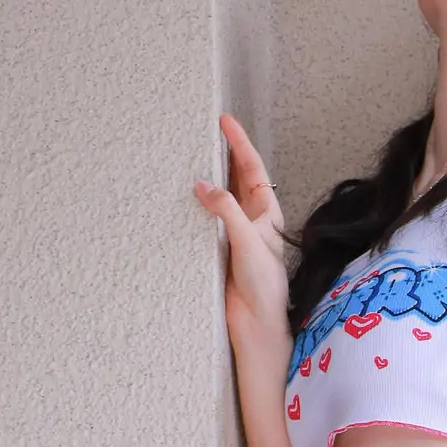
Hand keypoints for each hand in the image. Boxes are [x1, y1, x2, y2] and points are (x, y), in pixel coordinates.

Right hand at [194, 112, 289, 356]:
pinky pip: (204, 221)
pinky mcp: (216, 250)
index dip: (240, 144)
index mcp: (266, 213)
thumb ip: (227, 211)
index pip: (252, 169)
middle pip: (235, 179)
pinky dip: (193, 207)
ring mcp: (233, 234)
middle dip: (222, 154)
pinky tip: (180, 198)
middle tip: (204, 130)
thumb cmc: (264, 286)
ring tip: (189, 156)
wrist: (255, 325)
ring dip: (206, 179)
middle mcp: (250, 220)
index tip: (226, 121)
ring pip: (218, 198)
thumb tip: (202, 185)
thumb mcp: (250, 241)